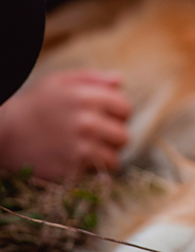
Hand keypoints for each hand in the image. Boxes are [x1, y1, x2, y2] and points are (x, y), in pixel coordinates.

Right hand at [0, 70, 131, 179]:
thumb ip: (93, 79)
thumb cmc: (35, 104)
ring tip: (90, 150)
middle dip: (113, 137)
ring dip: (106, 156)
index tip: (106, 117)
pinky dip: (92, 169)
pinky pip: (97, 172)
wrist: (2, 133)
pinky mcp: (71, 169)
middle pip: (123, 136)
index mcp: (87, 97)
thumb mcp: (60, 82)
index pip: (126, 109)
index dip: (118, 114)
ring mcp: (79, 147)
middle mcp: (87, 122)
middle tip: (97, 137)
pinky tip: (79, 160)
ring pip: (114, 158)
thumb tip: (120, 81)